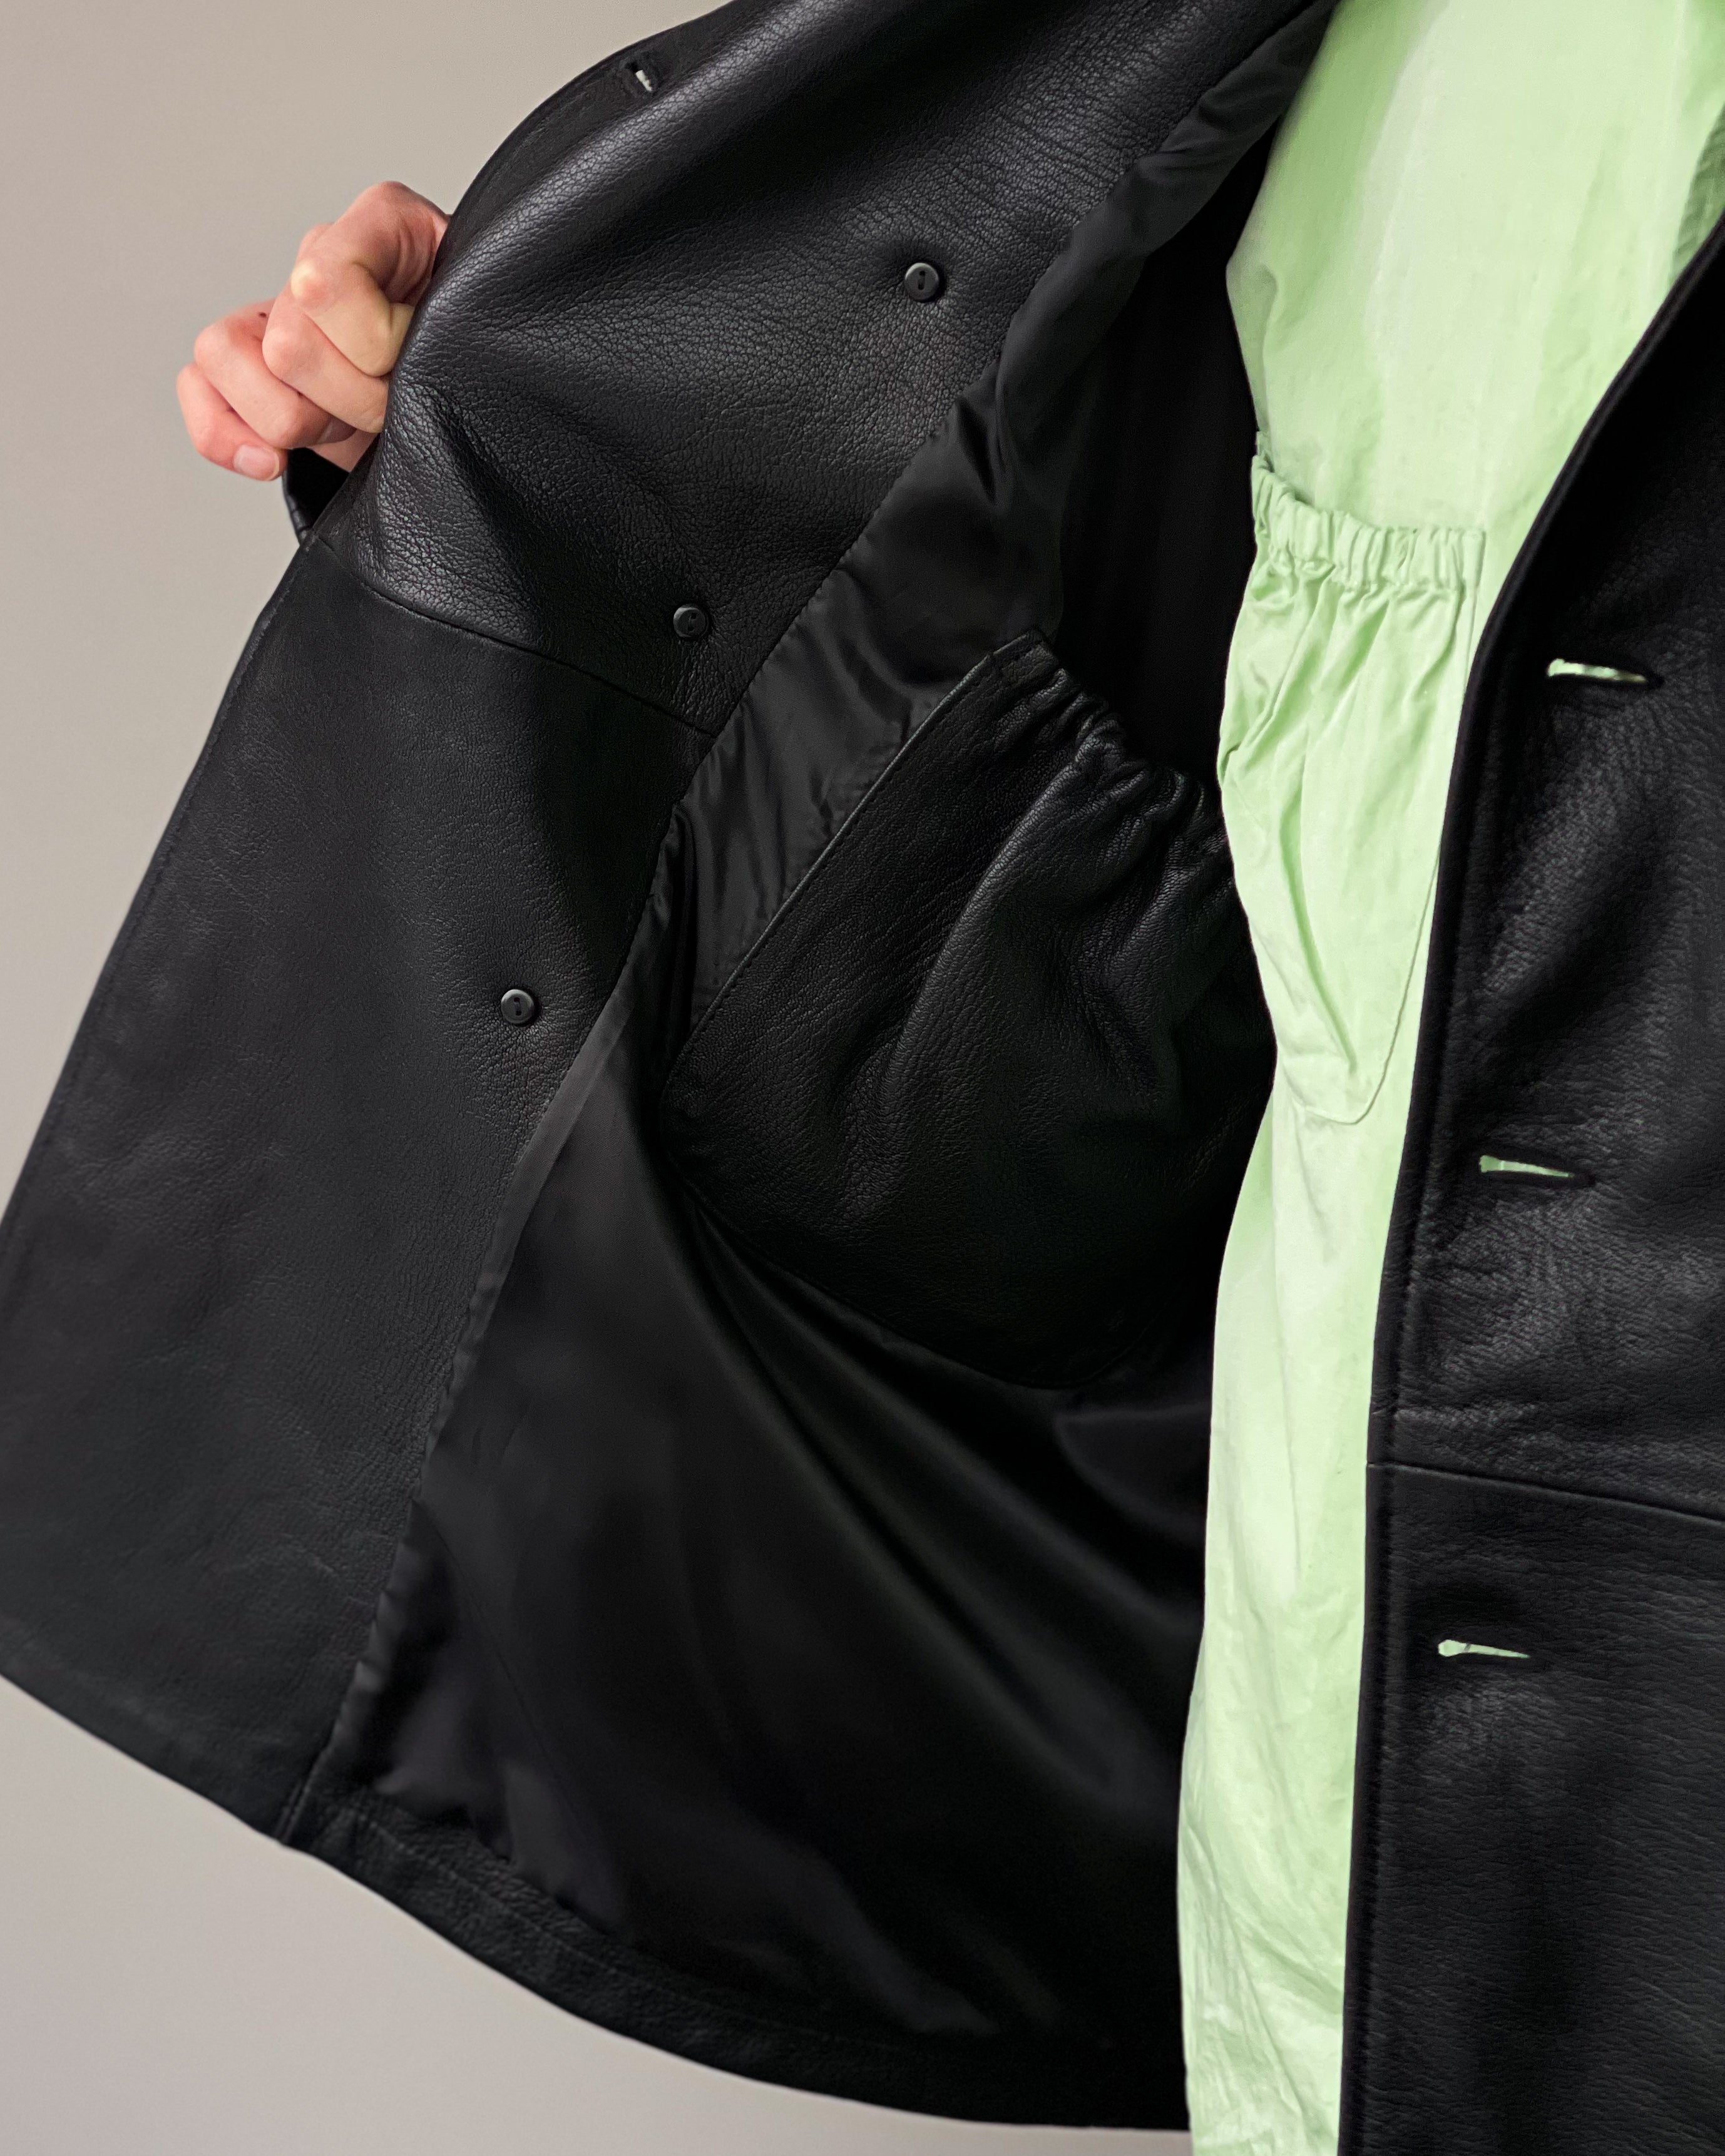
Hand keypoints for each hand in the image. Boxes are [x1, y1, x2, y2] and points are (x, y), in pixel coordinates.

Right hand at [177, 182, 447, 482]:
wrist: (463, 392)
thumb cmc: (474, 356)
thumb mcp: (479, 330)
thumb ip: (449, 324)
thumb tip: (402, 357)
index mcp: (383, 225)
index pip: (325, 283)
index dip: (376, 349)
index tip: (415, 361)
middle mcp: (321, 258)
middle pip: (286, 343)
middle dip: (351, 400)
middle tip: (393, 404)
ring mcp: (276, 309)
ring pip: (222, 354)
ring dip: (298, 419)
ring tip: (348, 423)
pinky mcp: (245, 365)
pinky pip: (197, 387)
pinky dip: (226, 434)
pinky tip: (271, 461)